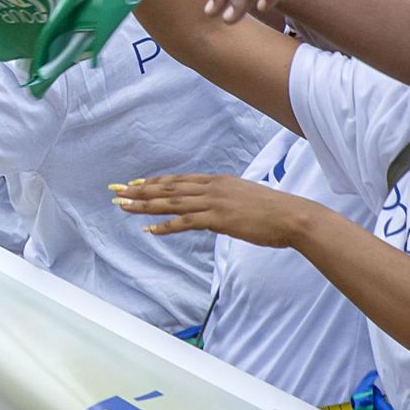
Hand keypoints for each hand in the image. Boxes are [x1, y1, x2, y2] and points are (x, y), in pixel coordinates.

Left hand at [114, 173, 320, 246]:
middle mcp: (211, 188)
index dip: (154, 182)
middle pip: (167, 187)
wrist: (293, 216)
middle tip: (115, 190)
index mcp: (217, 181)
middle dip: (139, 190)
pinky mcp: (219, 219)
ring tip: (122, 206)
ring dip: (144, 205)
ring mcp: (214, 202)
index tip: (134, 183)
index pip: (178, 180)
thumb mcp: (244, 197)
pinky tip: (149, 230)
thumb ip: (223, 200)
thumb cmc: (273, 211)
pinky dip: (165, 226)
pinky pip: (185, 222)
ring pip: (170, 202)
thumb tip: (210, 210)